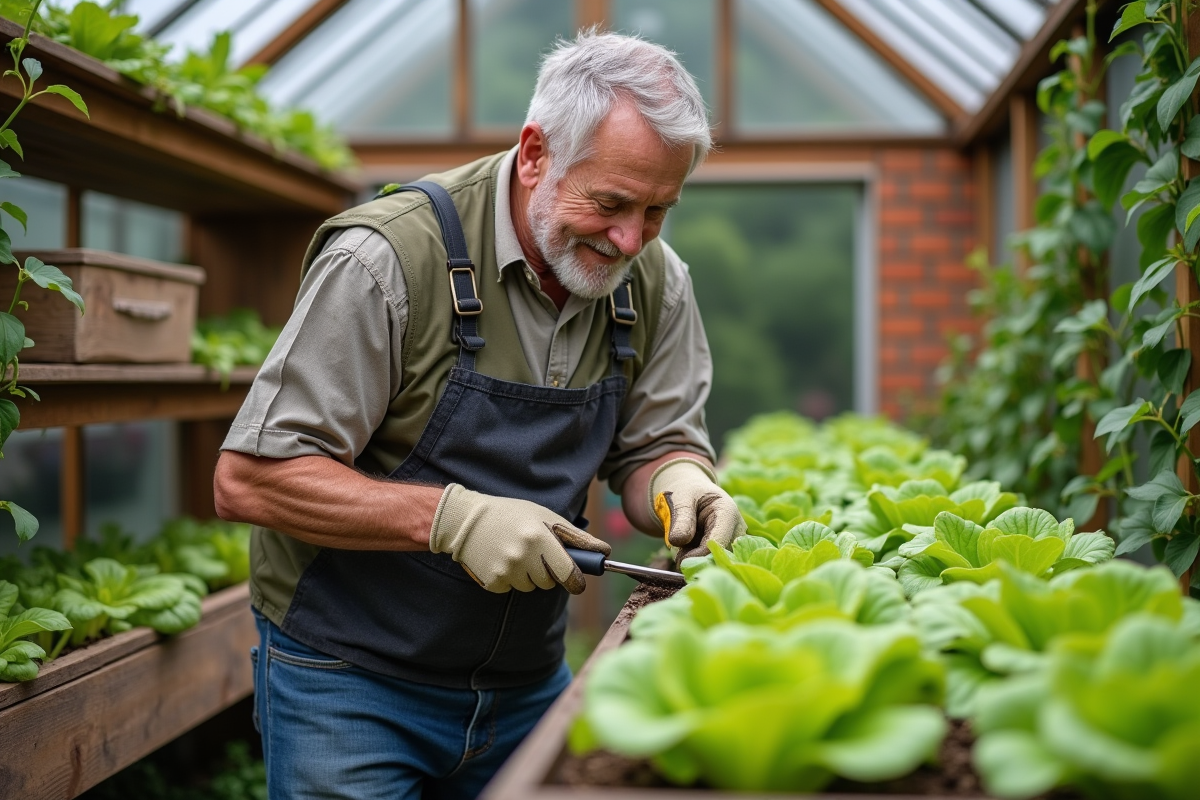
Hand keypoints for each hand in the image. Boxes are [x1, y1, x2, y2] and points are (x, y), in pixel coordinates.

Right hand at [429, 484, 609, 593]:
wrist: (465, 520)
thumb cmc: (511, 515)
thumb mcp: (544, 516)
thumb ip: (575, 536)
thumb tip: (604, 552)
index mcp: (539, 538)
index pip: (568, 573)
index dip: (576, 581)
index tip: (577, 582)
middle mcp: (522, 556)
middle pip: (549, 583)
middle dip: (547, 572)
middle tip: (535, 554)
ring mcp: (506, 571)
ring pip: (531, 587)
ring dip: (528, 575)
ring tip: (514, 553)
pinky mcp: (492, 583)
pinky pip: (511, 589)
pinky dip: (509, 579)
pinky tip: (500, 560)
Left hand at [648, 458, 744, 565]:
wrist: (691, 493)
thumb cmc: (686, 493)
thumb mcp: (681, 499)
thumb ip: (681, 518)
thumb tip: (677, 541)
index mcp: (727, 511)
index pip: (718, 542)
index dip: (699, 554)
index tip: (680, 558)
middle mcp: (737, 528)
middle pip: (721, 555)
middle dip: (698, 560)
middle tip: (678, 556)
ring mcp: (735, 540)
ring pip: (717, 561)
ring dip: (698, 561)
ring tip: (682, 549)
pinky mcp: (728, 549)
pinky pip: (714, 562)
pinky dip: (699, 561)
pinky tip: (689, 551)